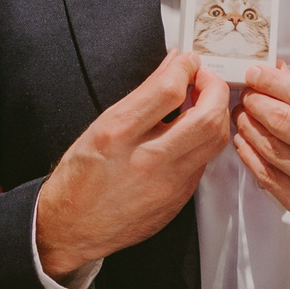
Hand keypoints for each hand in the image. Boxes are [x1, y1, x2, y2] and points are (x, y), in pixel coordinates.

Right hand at [36, 51, 231, 279]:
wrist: (72, 226)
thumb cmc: (80, 177)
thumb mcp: (101, 125)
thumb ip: (143, 93)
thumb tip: (171, 64)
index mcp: (119, 135)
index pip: (168, 90)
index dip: (186, 67)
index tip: (188, 62)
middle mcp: (146, 159)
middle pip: (206, 116)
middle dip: (214, 88)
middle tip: (203, 80)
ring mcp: (168, 183)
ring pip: (215, 139)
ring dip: (216, 113)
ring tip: (202, 104)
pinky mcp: (179, 198)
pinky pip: (204, 162)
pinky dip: (204, 140)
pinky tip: (191, 133)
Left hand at [234, 62, 289, 247]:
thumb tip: (283, 76)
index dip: (272, 81)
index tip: (256, 73)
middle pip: (281, 119)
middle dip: (256, 101)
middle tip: (247, 94)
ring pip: (269, 146)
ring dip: (249, 126)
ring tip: (242, 114)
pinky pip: (267, 176)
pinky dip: (250, 155)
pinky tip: (245, 142)